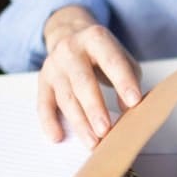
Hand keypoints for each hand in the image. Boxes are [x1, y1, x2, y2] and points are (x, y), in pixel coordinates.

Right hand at [38, 5, 142, 147]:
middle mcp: (71, 50)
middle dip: (95, 108)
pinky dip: (49, 122)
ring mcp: (54, 66)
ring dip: (79, 122)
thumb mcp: (121, 57)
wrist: (70, 35)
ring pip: (65, 97)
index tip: (134, 102)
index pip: (112, 61)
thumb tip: (128, 108)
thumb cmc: (102, 53)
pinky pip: (44, 104)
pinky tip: (58, 136)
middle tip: (106, 130)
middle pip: (83, 82)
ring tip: (92, 142)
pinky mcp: (43, 80)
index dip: (123, 82)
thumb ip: (129, 79)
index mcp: (96, 39)